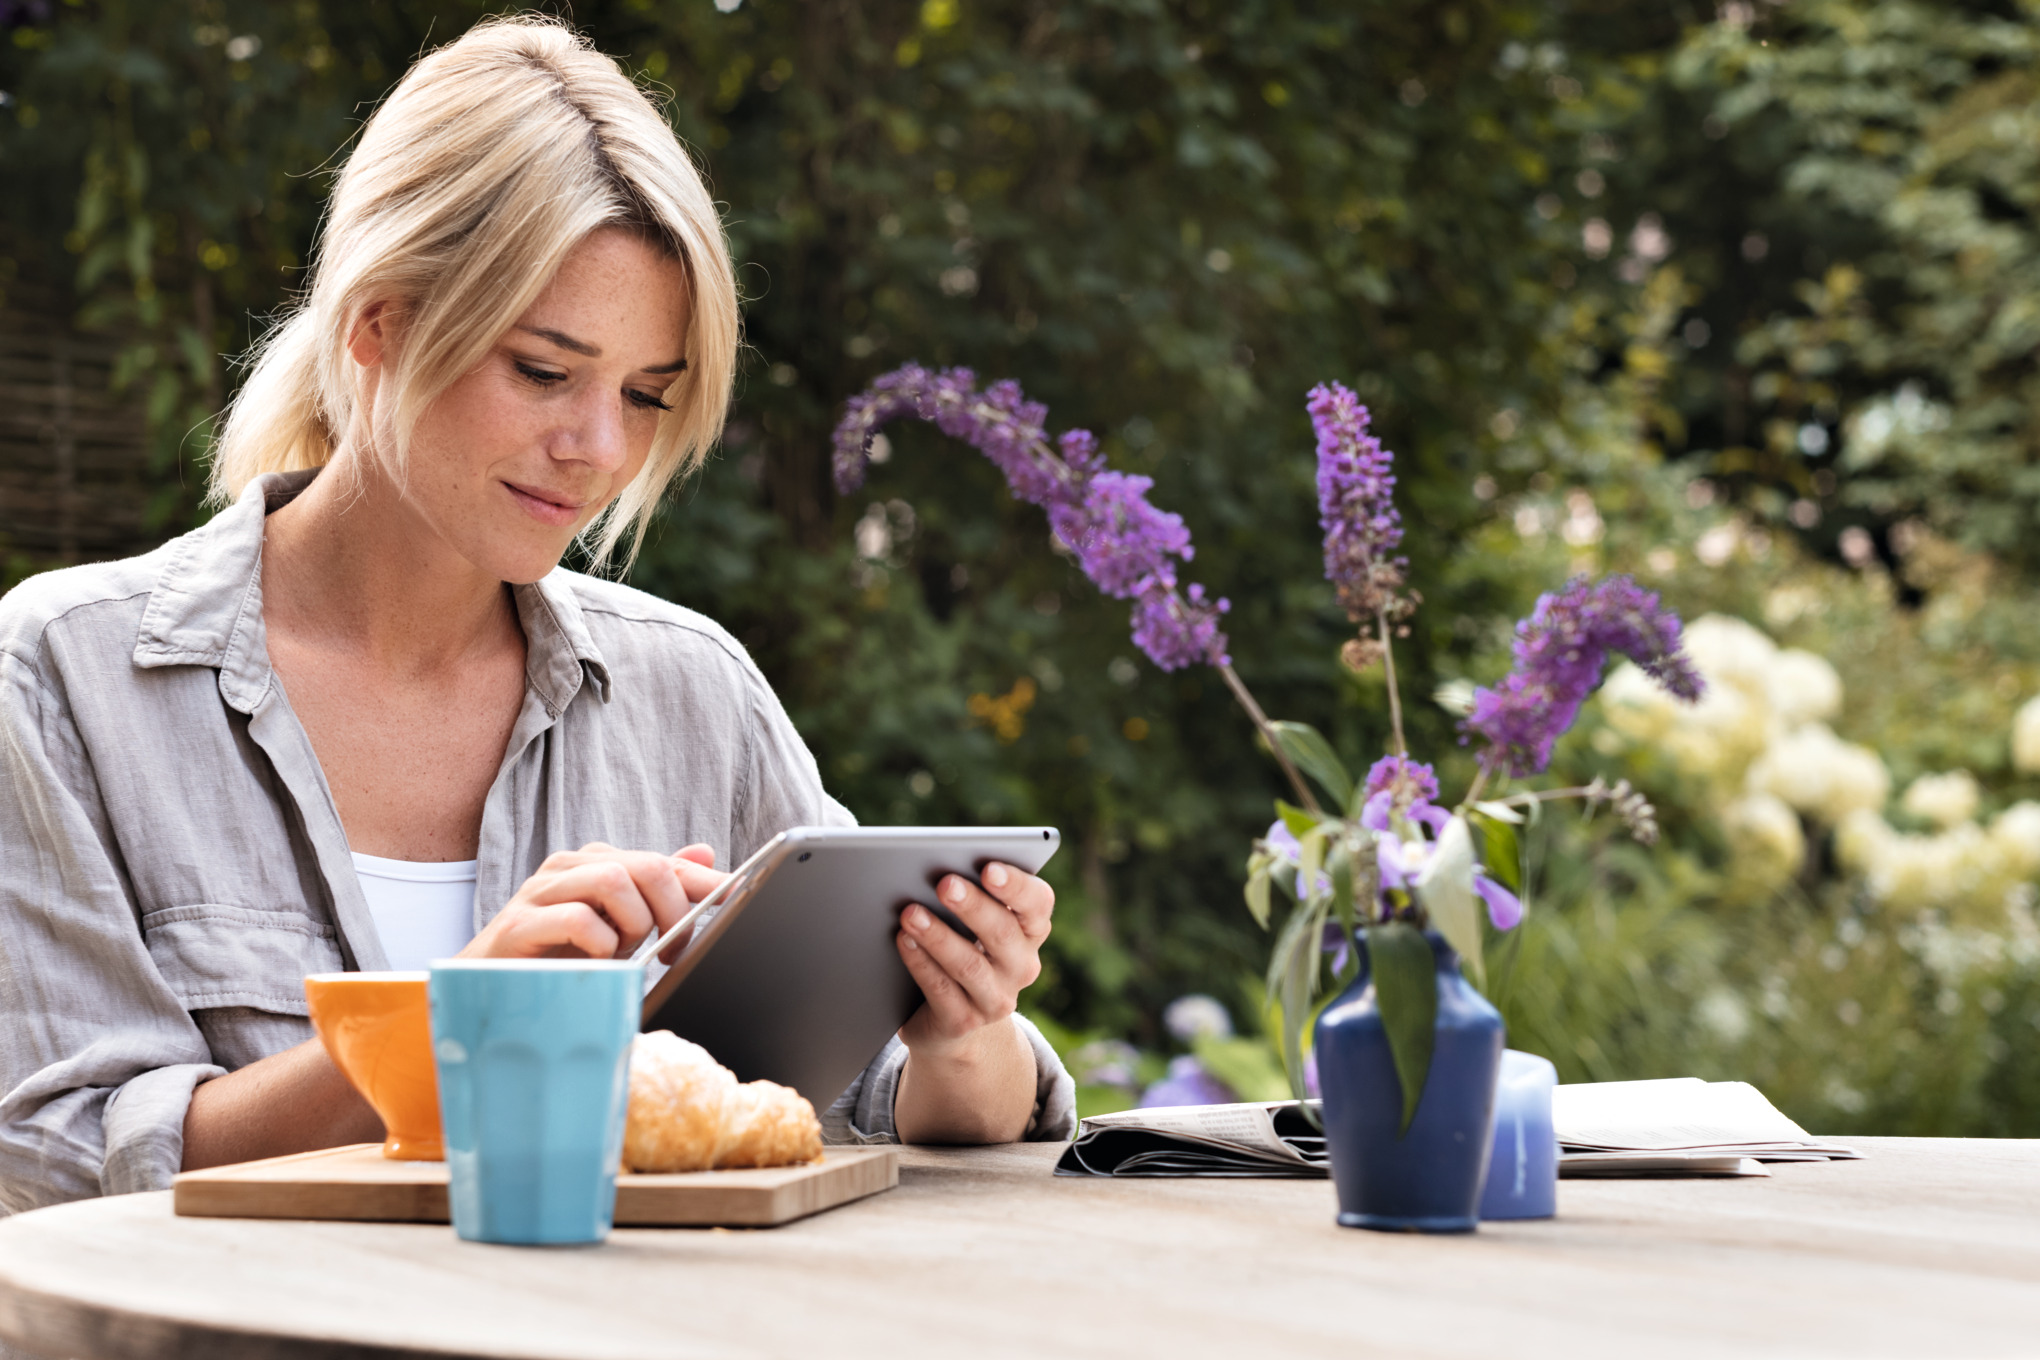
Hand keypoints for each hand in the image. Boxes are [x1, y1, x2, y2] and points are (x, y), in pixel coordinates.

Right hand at [463, 842, 725, 959]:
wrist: (493, 989)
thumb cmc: (561, 957)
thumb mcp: (620, 928)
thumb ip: (658, 891)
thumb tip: (705, 853)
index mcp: (596, 863)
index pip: (662, 861)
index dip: (703, 882)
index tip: (732, 897)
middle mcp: (569, 867)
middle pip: (644, 866)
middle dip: (672, 910)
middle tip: (672, 949)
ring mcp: (540, 891)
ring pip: (613, 881)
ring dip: (635, 924)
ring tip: (626, 952)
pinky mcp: (519, 924)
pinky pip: (577, 919)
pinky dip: (601, 943)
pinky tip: (597, 960)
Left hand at [892, 862, 1052, 1143]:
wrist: (948, 1018)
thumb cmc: (961, 947)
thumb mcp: (973, 923)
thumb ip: (968, 894)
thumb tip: (939, 869)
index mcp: (1031, 930)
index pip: (1038, 902)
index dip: (1016, 884)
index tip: (988, 868)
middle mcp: (1022, 965)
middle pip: (1003, 932)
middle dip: (972, 906)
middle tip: (945, 884)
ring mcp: (996, 998)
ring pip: (969, 965)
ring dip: (938, 936)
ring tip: (910, 913)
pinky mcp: (964, 1021)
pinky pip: (941, 990)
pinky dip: (921, 963)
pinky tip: (904, 941)